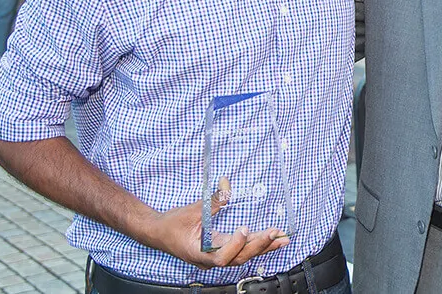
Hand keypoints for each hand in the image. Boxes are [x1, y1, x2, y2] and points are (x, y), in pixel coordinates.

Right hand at [146, 178, 288, 269]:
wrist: (159, 233)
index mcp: (199, 253)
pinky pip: (241, 251)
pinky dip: (256, 244)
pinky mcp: (221, 251)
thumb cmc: (171, 225)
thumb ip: (212, 199)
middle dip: (259, 246)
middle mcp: (209, 259)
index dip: (235, 245)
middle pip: (238, 258)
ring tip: (282, 239)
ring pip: (242, 256)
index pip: (221, 257)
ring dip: (262, 247)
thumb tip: (226, 183)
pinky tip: (272, 239)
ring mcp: (216, 257)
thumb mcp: (192, 210)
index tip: (244, 229)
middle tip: (277, 234)